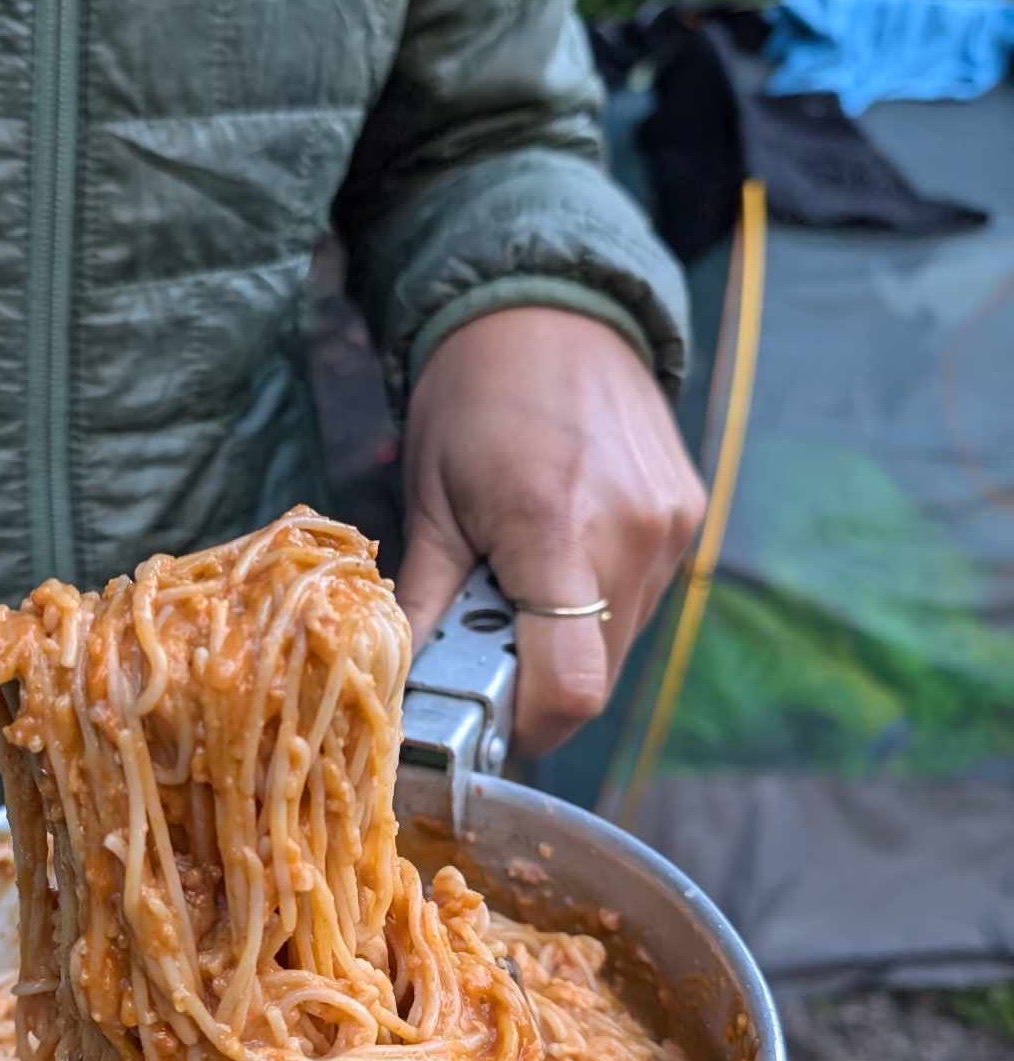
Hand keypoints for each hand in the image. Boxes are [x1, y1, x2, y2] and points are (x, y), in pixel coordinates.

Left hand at [397, 308, 705, 756]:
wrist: (550, 305)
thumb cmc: (471, 400)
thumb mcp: (429, 503)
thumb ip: (424, 605)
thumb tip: (397, 688)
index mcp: (555, 530)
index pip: (571, 687)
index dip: (529, 729)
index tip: (485, 727)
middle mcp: (634, 535)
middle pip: (596, 677)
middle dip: (538, 690)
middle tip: (485, 658)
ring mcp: (672, 527)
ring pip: (620, 644)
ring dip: (567, 649)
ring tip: (518, 595)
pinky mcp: (689, 516)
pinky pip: (641, 600)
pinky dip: (595, 609)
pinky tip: (557, 564)